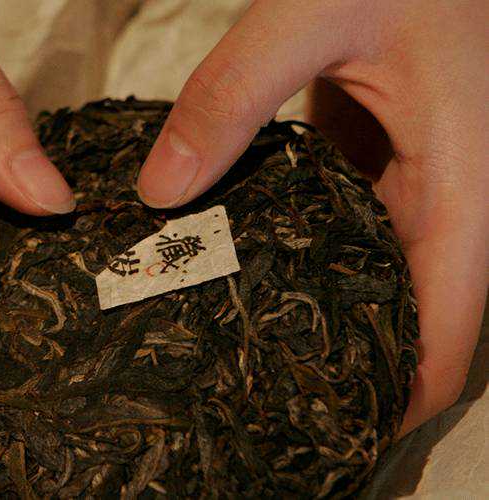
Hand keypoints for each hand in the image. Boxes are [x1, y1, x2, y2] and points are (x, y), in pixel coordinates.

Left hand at [137, 0, 487, 434]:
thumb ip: (234, 93)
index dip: (409, 393)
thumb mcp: (314, 12)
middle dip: (354, 358)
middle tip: (264, 392)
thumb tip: (160, 191)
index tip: (348, 432)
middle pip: (410, 309)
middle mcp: (444, 190)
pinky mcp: (375, 150)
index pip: (453, 324)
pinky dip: (304, 242)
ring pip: (376, 266)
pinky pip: (347, 217)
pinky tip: (241, 252)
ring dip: (325, 303)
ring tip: (241, 338)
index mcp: (459, 180)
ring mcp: (411, 172)